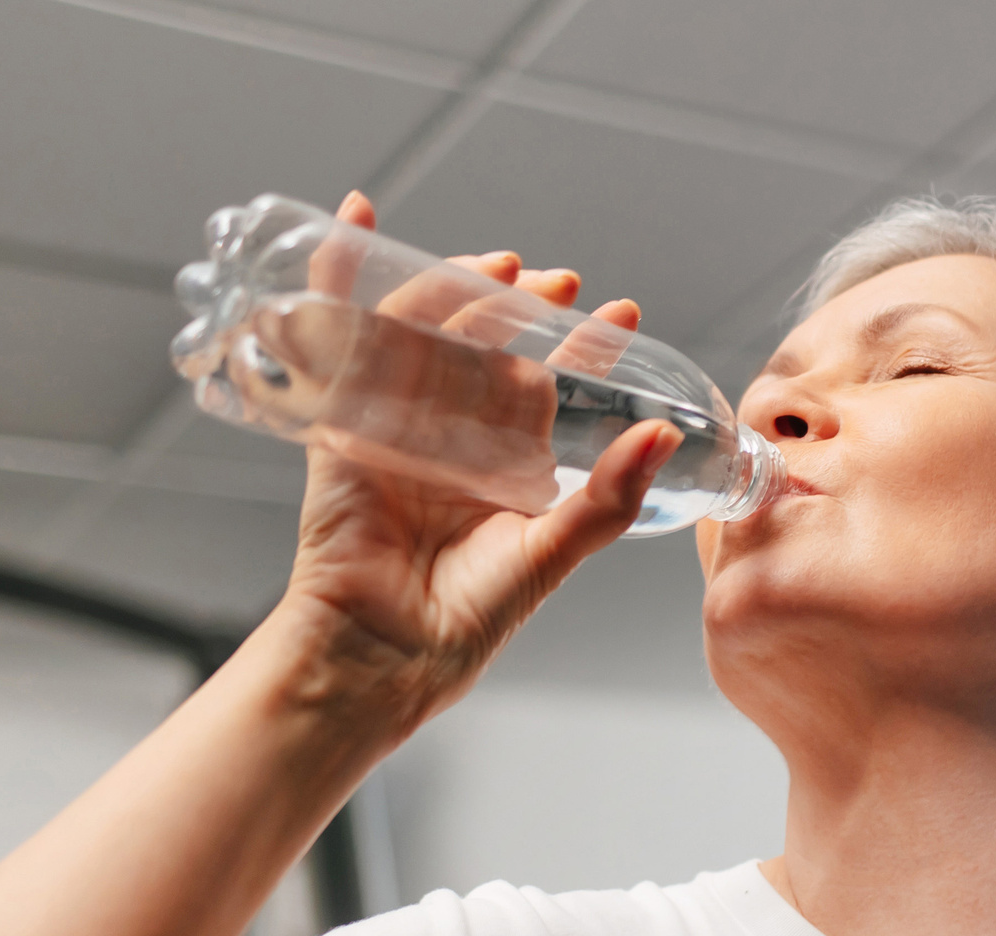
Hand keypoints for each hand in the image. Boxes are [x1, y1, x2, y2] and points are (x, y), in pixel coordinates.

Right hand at [260, 191, 677, 731]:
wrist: (382, 655)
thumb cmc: (461, 621)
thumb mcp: (549, 553)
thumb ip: (606, 497)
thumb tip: (660, 435)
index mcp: (504, 464)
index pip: (545, 383)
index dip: (582, 347)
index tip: (620, 313)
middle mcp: (450, 436)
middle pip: (484, 343)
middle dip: (522, 305)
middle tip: (560, 281)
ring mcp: (393, 422)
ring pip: (425, 329)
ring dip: (457, 285)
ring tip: (500, 264)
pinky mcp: (340, 419)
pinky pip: (336, 334)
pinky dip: (340, 273)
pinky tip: (358, 220)